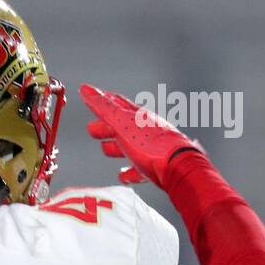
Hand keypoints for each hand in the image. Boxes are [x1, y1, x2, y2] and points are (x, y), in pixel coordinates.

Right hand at [80, 84, 204, 187]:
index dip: (102, 101)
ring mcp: (152, 149)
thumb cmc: (151, 144)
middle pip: (122, 126)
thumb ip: (104, 108)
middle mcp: (145, 130)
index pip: (117, 104)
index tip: (91, 97)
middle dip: (106, 127)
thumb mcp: (122, 123)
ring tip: (105, 150)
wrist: (178, 167)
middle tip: (92, 129)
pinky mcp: (156, 168)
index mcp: (137, 117)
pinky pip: (139, 168)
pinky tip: (123, 175)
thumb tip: (87, 89)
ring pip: (130, 146)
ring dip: (116, 147)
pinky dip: (129, 171)